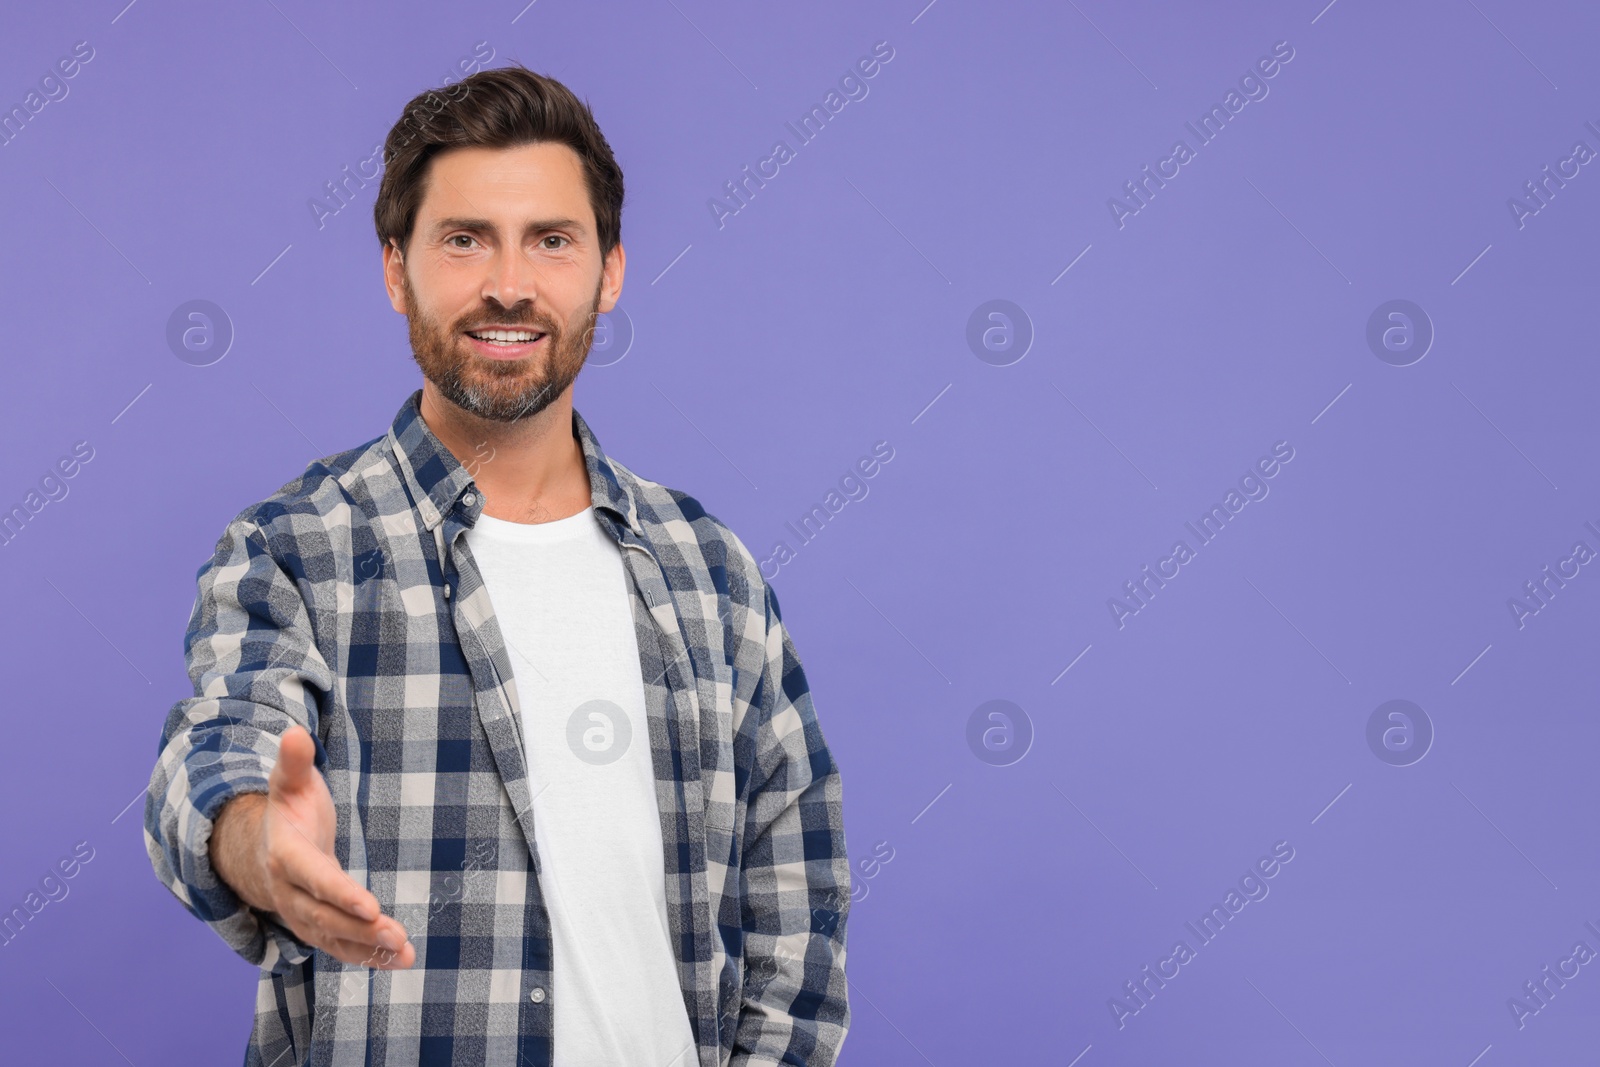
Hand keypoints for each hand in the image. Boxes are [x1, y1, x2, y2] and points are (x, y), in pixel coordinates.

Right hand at [210, 725, 413, 968]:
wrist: (264, 847)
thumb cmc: (289, 809)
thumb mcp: (291, 782)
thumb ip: (295, 762)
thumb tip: (295, 733)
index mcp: (286, 856)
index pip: (314, 878)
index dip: (339, 893)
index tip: (370, 906)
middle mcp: (290, 892)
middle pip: (325, 916)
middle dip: (360, 928)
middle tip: (397, 935)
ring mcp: (302, 914)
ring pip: (334, 937)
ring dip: (368, 948)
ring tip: (405, 953)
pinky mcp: (318, 927)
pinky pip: (341, 946)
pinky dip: (367, 956)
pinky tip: (399, 960)